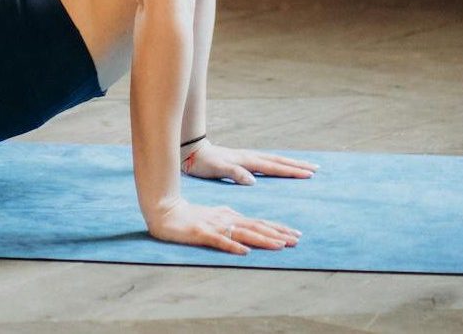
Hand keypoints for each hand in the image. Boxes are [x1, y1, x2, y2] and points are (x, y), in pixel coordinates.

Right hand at [146, 196, 301, 254]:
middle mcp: (227, 219)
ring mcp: (215, 226)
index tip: (295, 235)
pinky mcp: (202, 233)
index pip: (259, 223)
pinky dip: (233, 246)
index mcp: (231, 216)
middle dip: (278, 234)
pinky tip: (244, 251)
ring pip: (243, 233)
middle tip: (297, 240)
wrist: (165, 210)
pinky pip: (220, 241)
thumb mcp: (215, 216)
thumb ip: (231, 219)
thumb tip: (247, 225)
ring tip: (280, 245)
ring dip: (263, 239)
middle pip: (256, 227)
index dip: (277, 228)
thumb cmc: (190, 215)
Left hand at [182, 140, 318, 184]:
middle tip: (316, 169)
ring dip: (291, 163)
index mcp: (248, 161)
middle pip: (279, 161)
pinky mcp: (244, 160)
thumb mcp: (218, 169)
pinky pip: (267, 161)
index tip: (308, 174)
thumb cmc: (205, 163)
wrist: (193, 152)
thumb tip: (254, 181)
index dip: (291, 171)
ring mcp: (248, 157)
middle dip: (297, 165)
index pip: (274, 167)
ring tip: (305, 166)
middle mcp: (251, 157)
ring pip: (275, 160)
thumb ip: (235, 174)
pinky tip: (282, 166)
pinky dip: (279, 163)